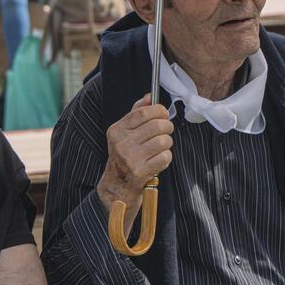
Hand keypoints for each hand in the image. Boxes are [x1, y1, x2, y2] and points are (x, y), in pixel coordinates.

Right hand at [96, 95, 173, 214]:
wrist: (117, 187)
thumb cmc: (124, 156)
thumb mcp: (124, 133)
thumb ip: (136, 113)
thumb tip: (149, 96)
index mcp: (116, 131)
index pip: (143, 112)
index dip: (159, 110)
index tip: (163, 113)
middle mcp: (121, 143)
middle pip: (157, 125)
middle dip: (167, 127)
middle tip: (166, 131)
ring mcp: (130, 159)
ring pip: (163, 141)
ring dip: (167, 144)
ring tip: (160, 147)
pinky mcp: (140, 172)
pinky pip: (165, 157)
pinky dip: (166, 157)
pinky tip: (158, 160)